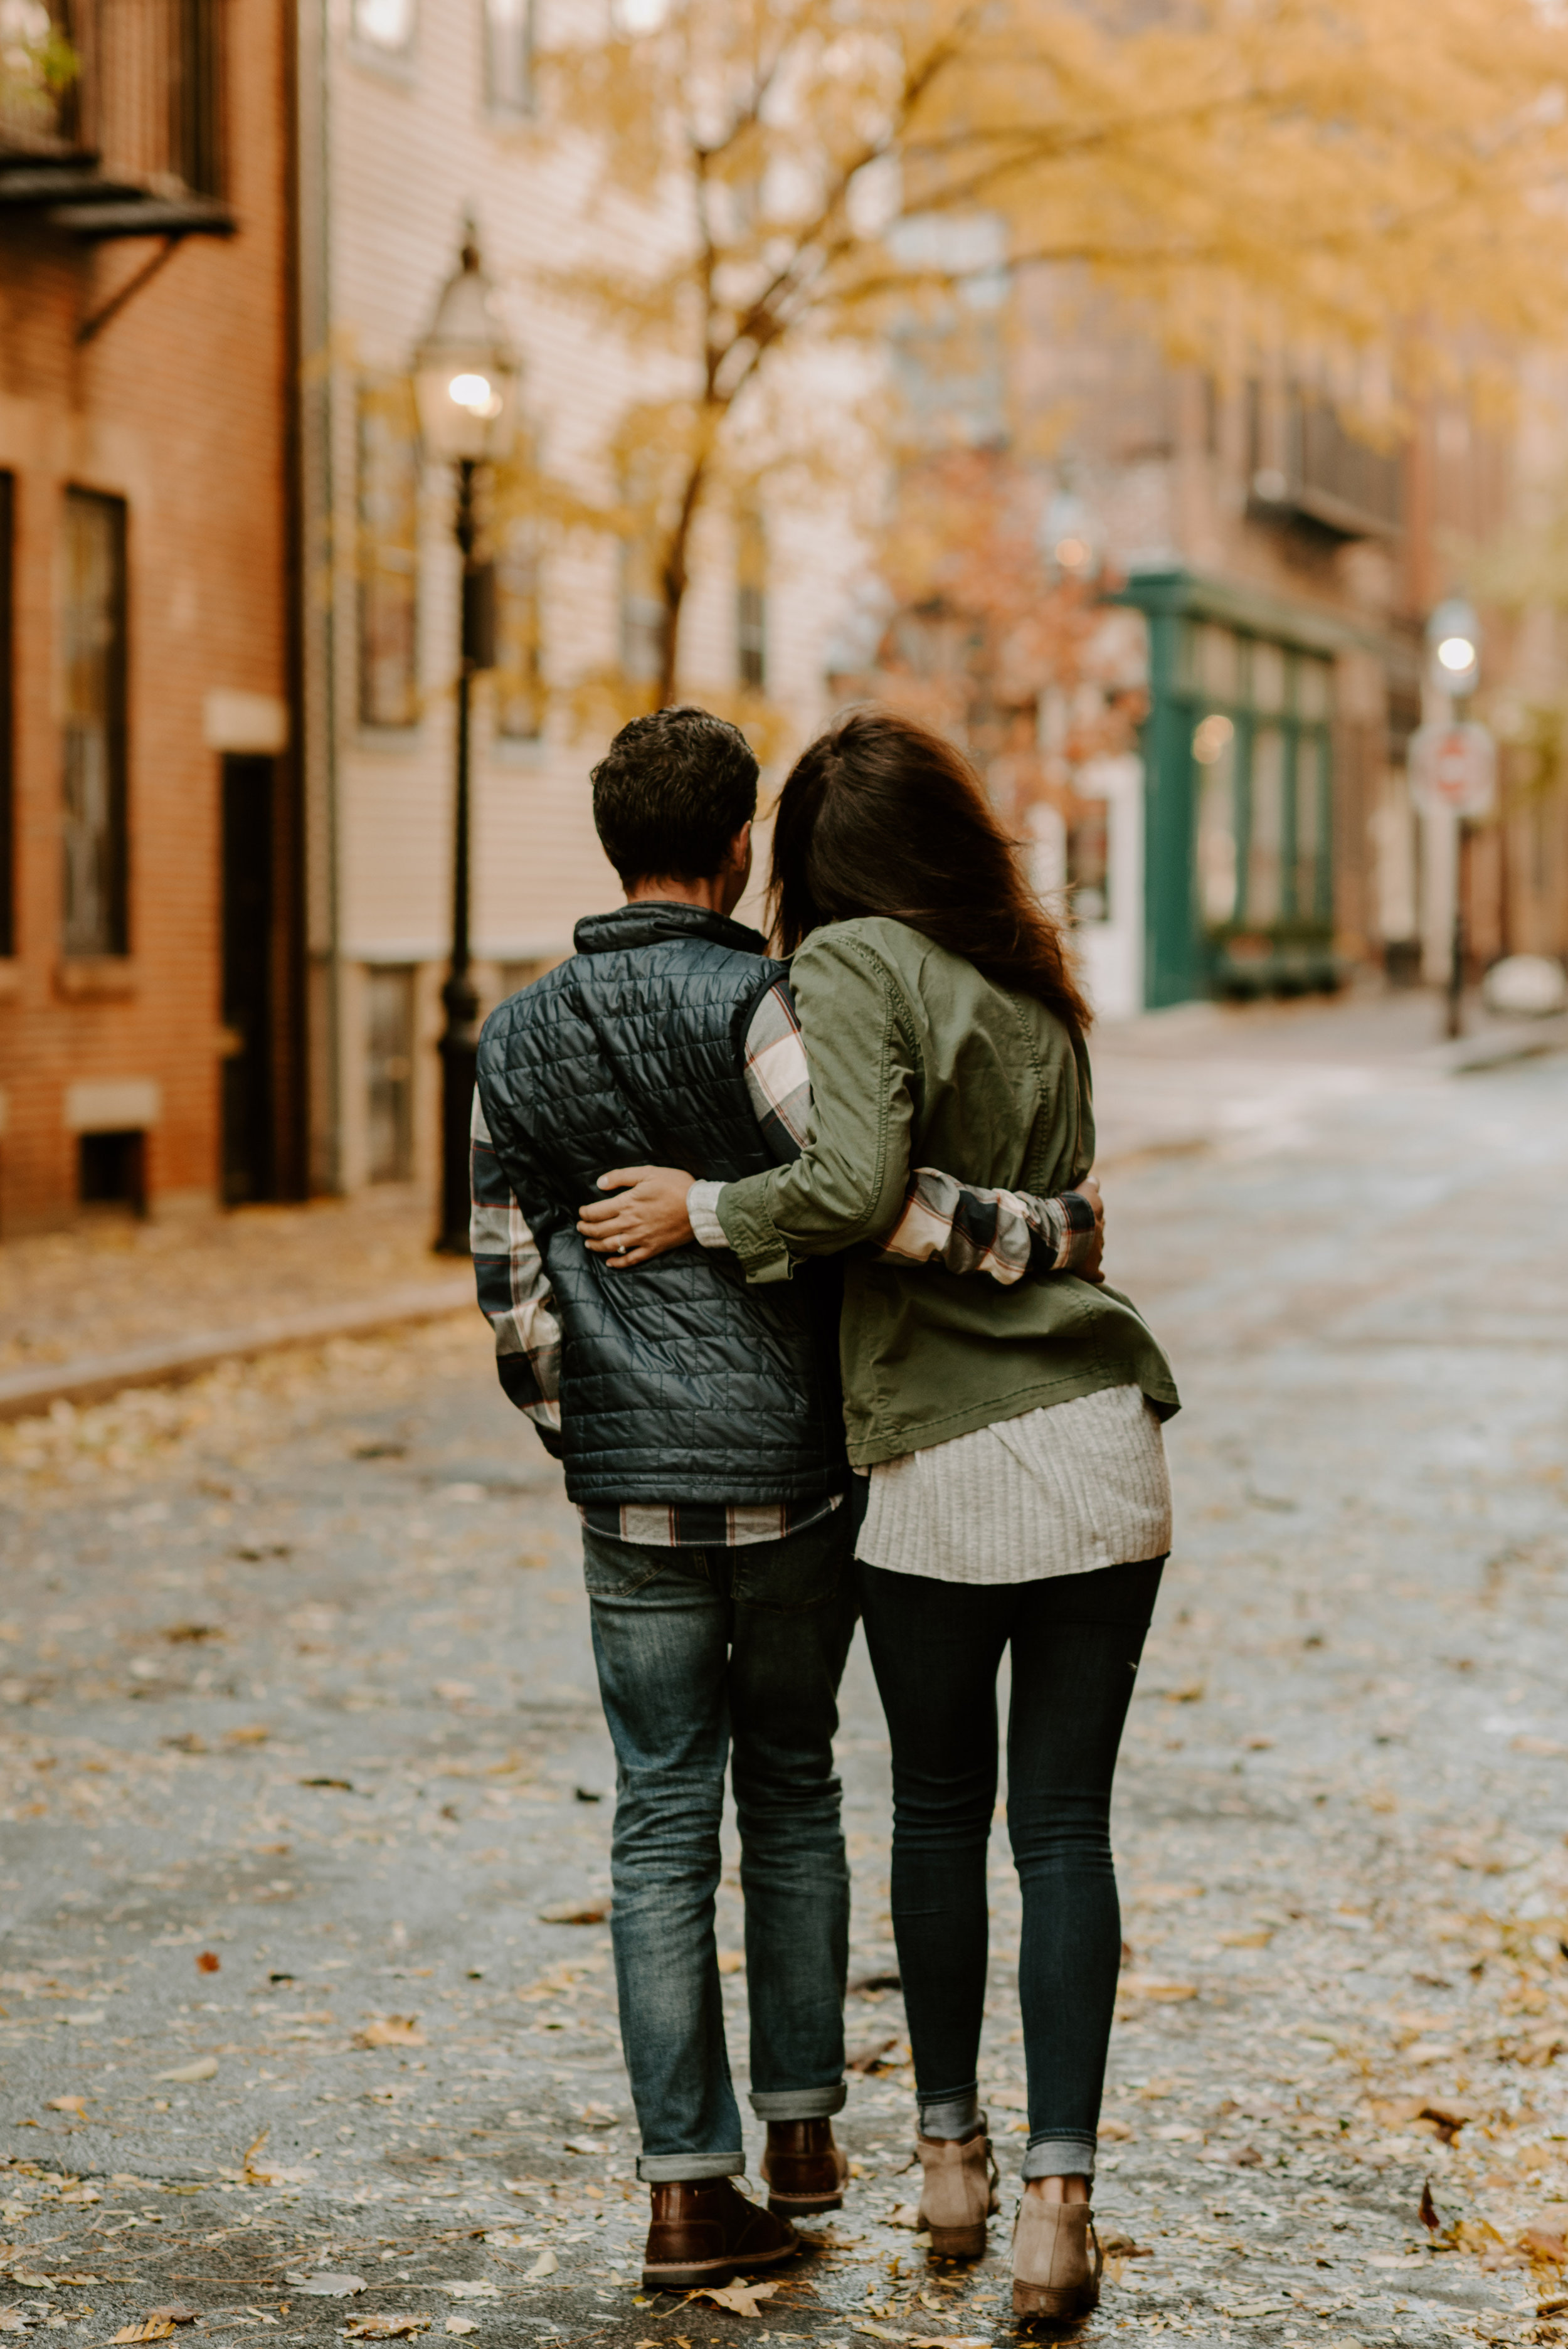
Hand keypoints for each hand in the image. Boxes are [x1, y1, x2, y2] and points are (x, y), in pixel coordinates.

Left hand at [578, 1166, 695, 1266]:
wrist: (700, 1208)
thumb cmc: (676, 1186)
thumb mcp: (648, 1173)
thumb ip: (622, 1177)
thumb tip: (600, 1183)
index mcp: (627, 1204)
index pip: (596, 1211)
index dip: (585, 1213)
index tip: (581, 1212)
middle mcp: (630, 1223)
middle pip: (599, 1230)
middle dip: (586, 1229)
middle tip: (580, 1227)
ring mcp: (641, 1238)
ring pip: (611, 1246)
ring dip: (596, 1246)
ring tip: (588, 1244)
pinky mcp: (653, 1248)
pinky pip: (631, 1259)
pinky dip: (618, 1262)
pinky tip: (610, 1263)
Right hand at [1070, 1174, 1104, 1283]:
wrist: (1069, 1229)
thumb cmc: (1074, 1210)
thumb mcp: (1084, 1192)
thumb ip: (1091, 1185)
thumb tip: (1095, 1178)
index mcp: (1098, 1221)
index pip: (1098, 1222)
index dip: (1090, 1222)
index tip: (1084, 1222)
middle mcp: (1099, 1238)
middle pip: (1097, 1239)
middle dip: (1090, 1239)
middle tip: (1078, 1239)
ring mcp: (1096, 1254)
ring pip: (1096, 1255)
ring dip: (1089, 1256)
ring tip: (1077, 1257)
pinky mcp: (1089, 1270)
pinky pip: (1095, 1274)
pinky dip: (1095, 1275)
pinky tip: (1096, 1277)